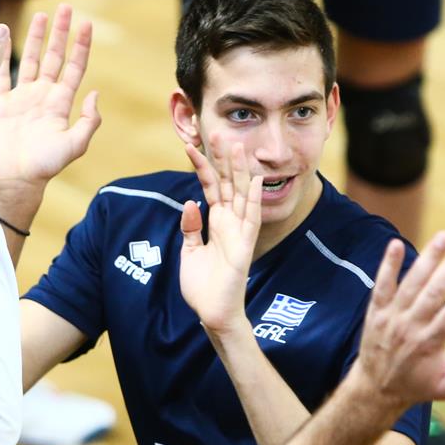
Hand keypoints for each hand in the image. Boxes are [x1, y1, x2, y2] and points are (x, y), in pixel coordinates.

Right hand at [0, 5, 100, 194]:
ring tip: (42, 15)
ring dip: (37, 38)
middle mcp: (43, 96)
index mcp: (60, 103)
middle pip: (54, 57)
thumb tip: (94, 93)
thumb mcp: (74, 146)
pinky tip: (4, 34)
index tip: (86, 23)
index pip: (74, 67)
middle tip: (66, 8)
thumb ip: (88, 122)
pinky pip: (1, 72)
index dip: (81, 46)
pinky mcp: (2, 104)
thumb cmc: (45, 167)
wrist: (15, 180)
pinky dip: (2, 53)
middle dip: (61, 33)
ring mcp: (22, 98)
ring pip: (31, 59)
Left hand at [179, 139, 261, 334]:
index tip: (192, 146)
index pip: (210, 188)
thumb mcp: (189, 251)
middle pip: (227, 184)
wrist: (212, 312)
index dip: (202, 167)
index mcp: (216, 223)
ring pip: (240, 195)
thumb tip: (190, 203)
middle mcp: (229, 223)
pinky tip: (255, 180)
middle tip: (220, 132)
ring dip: (240, 171)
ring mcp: (238, 233)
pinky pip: (250, 219)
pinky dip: (252, 200)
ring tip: (238, 146)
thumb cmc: (203, 285)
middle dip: (223, 159)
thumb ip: (190, 227)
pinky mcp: (244, 246)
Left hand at [353, 232, 444, 410]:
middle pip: (433, 293)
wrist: (374, 389)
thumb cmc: (415, 386)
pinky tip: (396, 243)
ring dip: (427, 258)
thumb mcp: (443, 389)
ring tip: (444, 237)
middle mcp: (410, 327)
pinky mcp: (376, 311)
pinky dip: (388, 266)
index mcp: (429, 344)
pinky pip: (382, 285)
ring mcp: (391, 317)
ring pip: (411, 284)